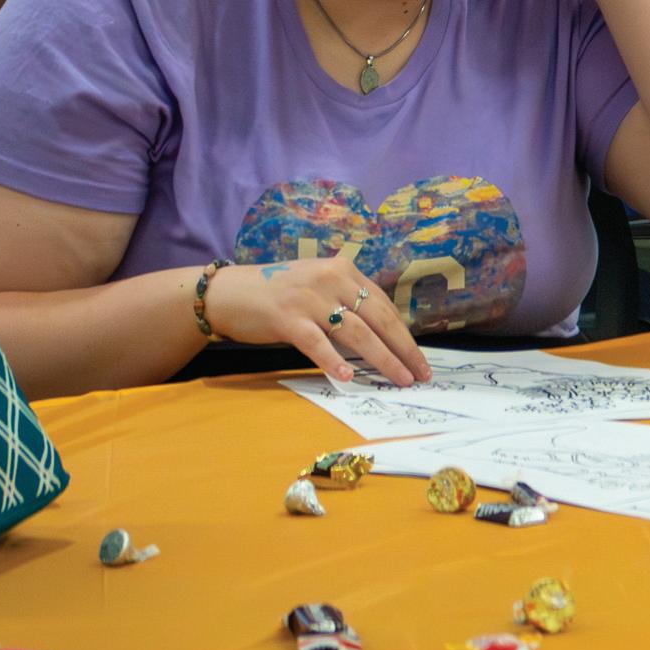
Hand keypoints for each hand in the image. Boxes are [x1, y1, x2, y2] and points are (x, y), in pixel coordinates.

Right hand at [203, 257, 432, 386]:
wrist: (229, 292)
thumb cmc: (279, 294)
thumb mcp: (320, 287)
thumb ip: (348, 303)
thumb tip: (382, 337)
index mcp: (343, 271)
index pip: (384, 306)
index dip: (404, 334)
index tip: (418, 357)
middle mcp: (331, 280)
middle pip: (379, 319)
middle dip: (404, 349)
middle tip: (420, 374)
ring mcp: (309, 299)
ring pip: (357, 333)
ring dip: (382, 359)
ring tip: (399, 379)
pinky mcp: (287, 319)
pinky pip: (317, 343)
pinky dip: (334, 361)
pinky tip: (348, 377)